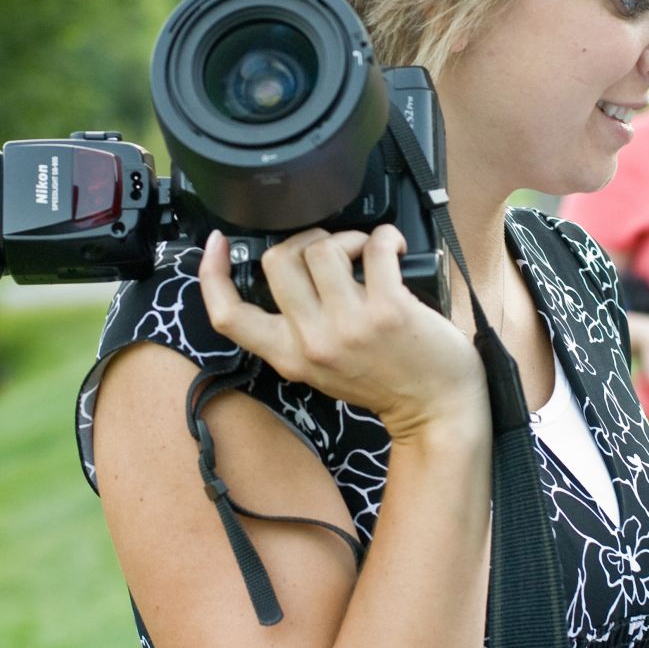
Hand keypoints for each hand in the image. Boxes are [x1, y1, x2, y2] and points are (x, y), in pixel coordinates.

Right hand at [198, 224, 487, 442]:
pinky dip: (385, 237)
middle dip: (303, 240)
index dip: (212, 273)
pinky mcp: (388, 309)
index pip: (228, 316)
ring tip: (366, 252)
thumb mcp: (321, 367)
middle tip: (332, 250)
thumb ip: (297, 328)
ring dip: (347, 237)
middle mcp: (312, 342)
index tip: (217, 242)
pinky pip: (374, 247)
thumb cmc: (385, 381)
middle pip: (277, 260)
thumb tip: (289, 269)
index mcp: (288, 356)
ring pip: (321, 247)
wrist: (437, 410)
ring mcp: (349, 325)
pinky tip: (393, 248)